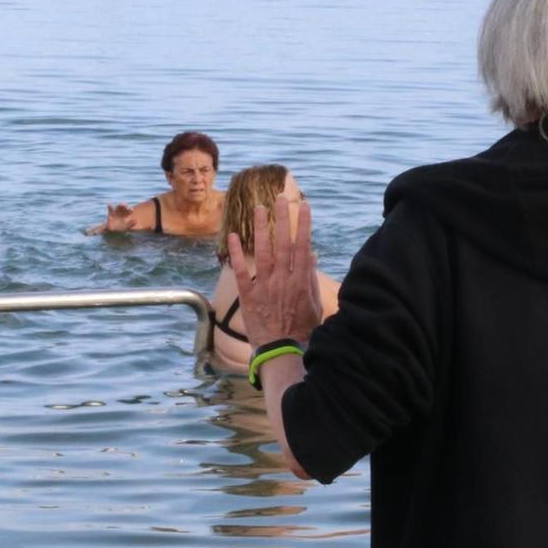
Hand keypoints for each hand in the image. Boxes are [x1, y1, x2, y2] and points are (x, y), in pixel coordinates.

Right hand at [101, 202, 134, 232]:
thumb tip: (136, 221)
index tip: (131, 210)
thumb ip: (131, 224)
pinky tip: (109, 205)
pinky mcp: (111, 214)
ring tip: (121, 205)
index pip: (128, 210)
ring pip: (117, 207)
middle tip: (126, 207)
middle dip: (125, 206)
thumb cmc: (121, 229)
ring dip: (119, 206)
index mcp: (125, 215)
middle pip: (123, 207)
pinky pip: (110, 210)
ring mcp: (116, 213)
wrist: (113, 231)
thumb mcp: (126, 227)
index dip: (130, 209)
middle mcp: (121, 212)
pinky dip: (110, 207)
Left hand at [226, 197, 323, 345]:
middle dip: (282, 218)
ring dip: (261, 228)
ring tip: (258, 207)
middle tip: (280, 197)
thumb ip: (310, 277)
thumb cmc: (301, 329)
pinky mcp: (248, 295)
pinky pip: (241, 271)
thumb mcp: (313, 303)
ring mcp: (265, 286)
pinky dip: (236, 253)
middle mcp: (283, 279)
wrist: (281, 350)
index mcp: (300, 280)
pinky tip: (233, 235)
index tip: (303, 205)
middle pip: (282, 243)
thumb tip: (310, 253)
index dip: (303, 224)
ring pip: (263, 251)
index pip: (302, 245)